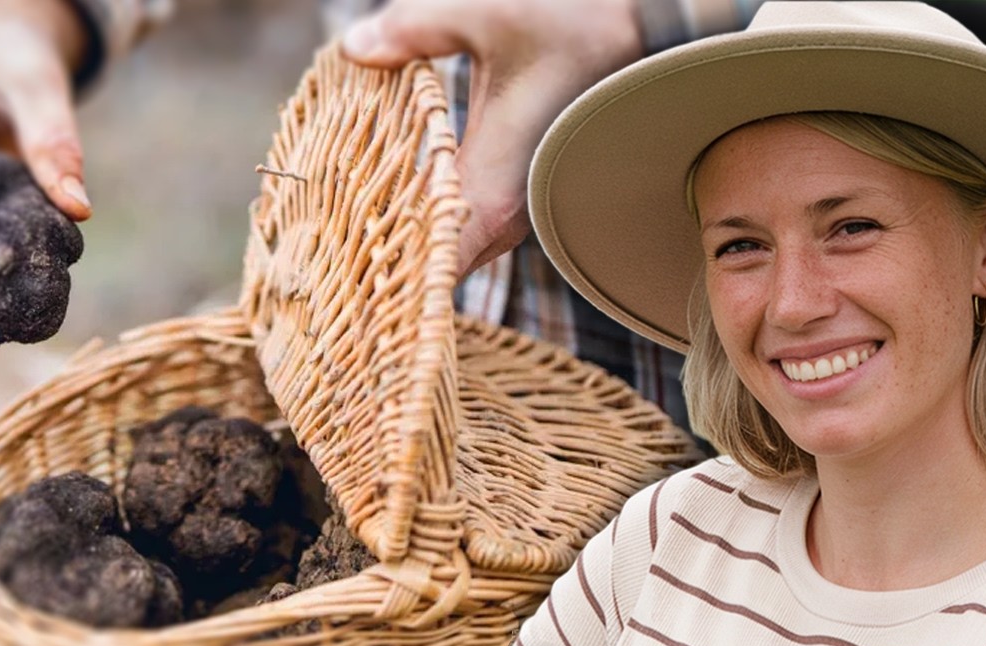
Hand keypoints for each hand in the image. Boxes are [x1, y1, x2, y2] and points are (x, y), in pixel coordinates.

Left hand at [343, 0, 643, 276]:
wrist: (653, 26)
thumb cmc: (578, 22)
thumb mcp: (487, 13)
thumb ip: (414, 29)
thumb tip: (353, 47)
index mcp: (497, 182)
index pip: (438, 256)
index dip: (395, 272)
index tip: (353, 279)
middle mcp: (513, 207)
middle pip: (439, 254)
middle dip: (390, 252)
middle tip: (333, 248)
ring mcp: (522, 200)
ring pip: (455, 235)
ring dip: (412, 229)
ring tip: (354, 225)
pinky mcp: (525, 183)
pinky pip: (470, 214)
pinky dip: (434, 209)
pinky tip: (399, 192)